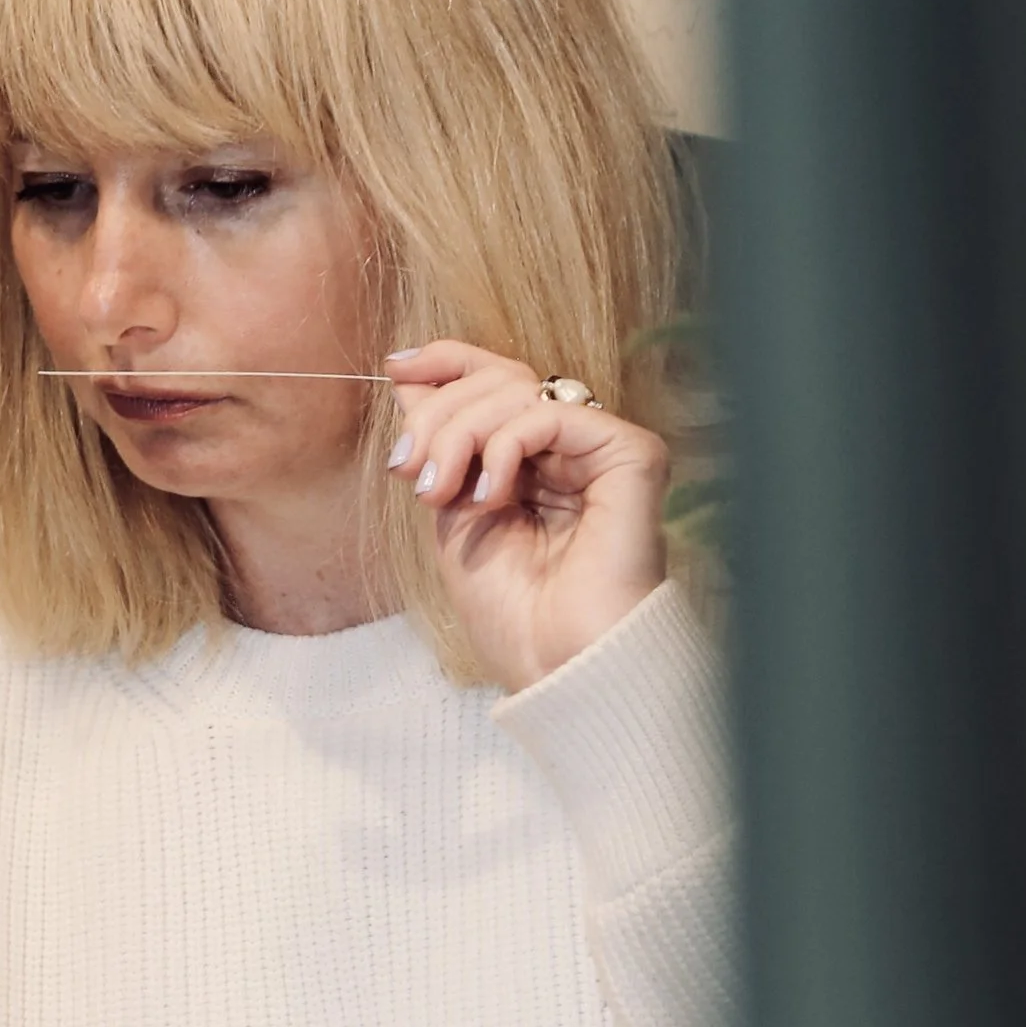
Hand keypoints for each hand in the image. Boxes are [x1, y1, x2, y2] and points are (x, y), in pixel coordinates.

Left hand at [383, 339, 668, 691]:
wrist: (557, 663)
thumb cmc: (512, 611)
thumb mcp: (451, 512)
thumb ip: (439, 445)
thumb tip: (406, 376)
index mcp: (533, 460)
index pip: (495, 379)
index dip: (446, 362)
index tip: (394, 367)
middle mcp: (571, 448)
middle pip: (499, 378)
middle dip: (439, 415)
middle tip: (411, 470)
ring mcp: (601, 449)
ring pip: (518, 390)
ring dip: (460, 434)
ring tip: (441, 493)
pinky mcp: (630, 455)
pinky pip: (550, 415)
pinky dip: (503, 446)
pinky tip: (490, 497)